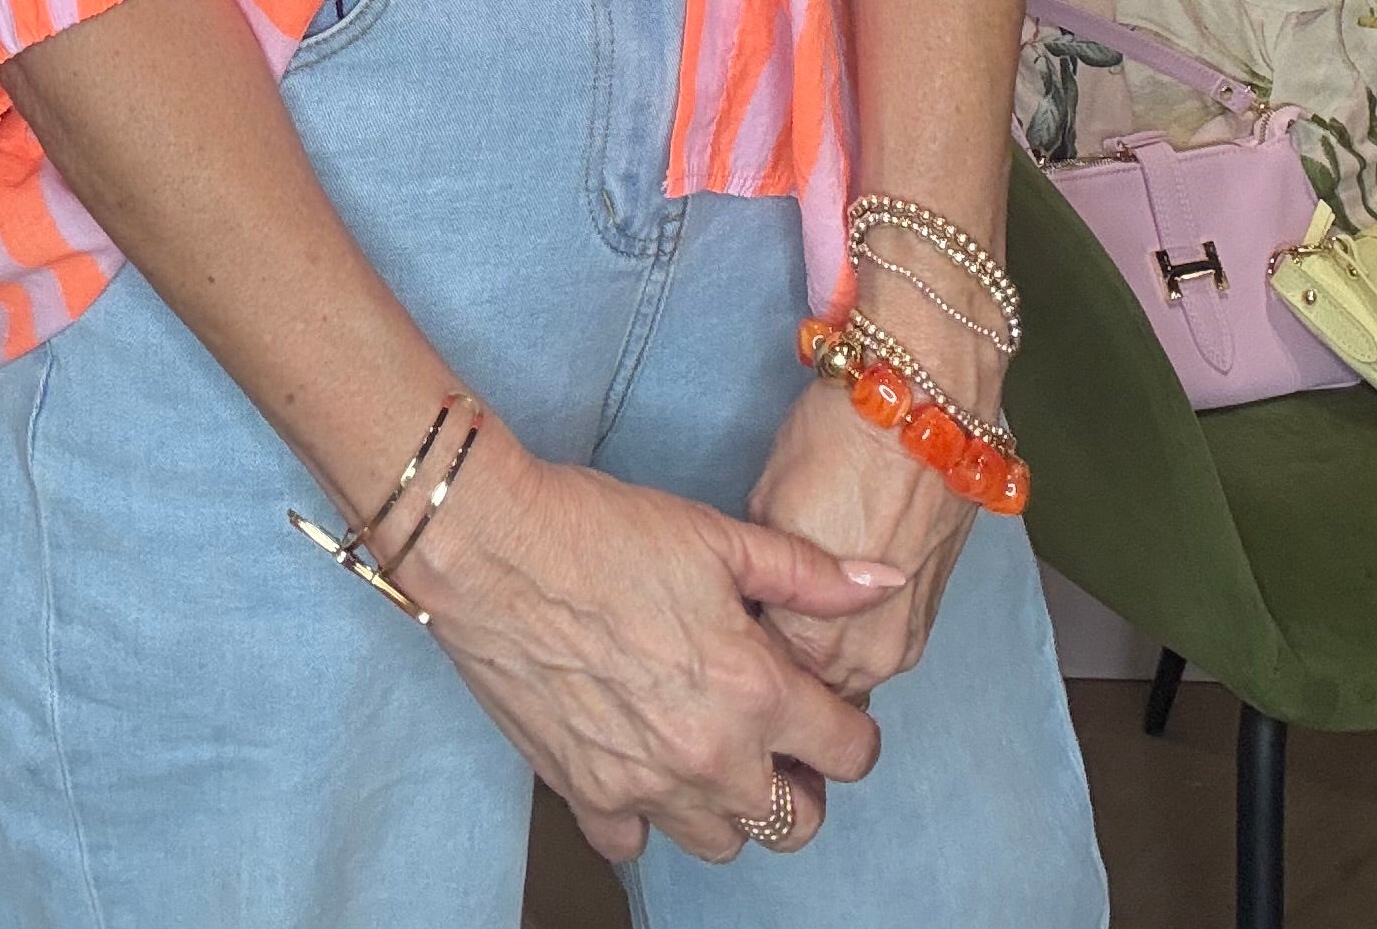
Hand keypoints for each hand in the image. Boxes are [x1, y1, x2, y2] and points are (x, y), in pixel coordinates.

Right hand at [412, 421, 901, 865]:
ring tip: (714, 752)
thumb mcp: (720, 536)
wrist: (495, 548)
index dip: (854, 732)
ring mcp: (644, 784)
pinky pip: (631, 842)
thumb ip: (810, 572)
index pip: (848, 753)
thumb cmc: (604, 531)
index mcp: (755, 691)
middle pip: (794, 823)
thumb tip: (881, 582)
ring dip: (730, 807)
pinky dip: (643, 817)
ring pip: (721, 845)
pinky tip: (641, 764)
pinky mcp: (583, 791)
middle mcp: (708, 755)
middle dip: (802, 786)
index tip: (835, 713)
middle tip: (781, 741)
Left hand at [747, 372, 978, 703]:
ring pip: (851, 670)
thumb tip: (752, 598)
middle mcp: (864, 657)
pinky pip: (882, 641)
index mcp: (810, 640)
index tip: (726, 631)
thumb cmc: (833, 445)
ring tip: (801, 604)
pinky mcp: (932, 614)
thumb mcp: (765, 511)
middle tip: (760, 619)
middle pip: (810, 685)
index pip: (763, 679)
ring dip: (826, 651)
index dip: (744, 651)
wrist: (925, 405)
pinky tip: (842, 591)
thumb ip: (761, 575)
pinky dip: (860, 628)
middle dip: (785, 661)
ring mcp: (905, 640)